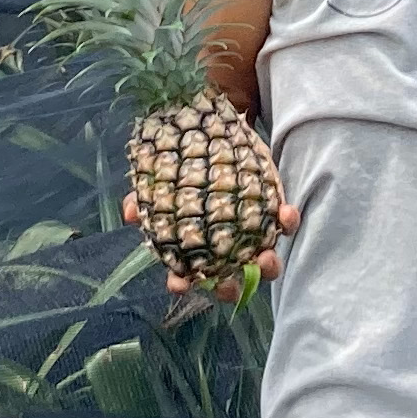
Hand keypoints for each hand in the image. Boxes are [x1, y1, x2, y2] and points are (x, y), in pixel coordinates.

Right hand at [124, 176, 300, 307]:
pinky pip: (285, 225)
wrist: (214, 130)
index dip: (182, 284)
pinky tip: (285, 212)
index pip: (187, 274)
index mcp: (196, 245)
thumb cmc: (185, 165)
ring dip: (267, 265)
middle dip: (233, 287)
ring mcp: (252, 232)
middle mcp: (226, 246)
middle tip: (232, 283)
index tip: (179, 284)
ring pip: (264, 262)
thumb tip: (129, 213)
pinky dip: (287, 222)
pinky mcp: (273, 210)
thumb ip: (145, 197)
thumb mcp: (161, 178)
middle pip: (231, 279)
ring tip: (266, 256)